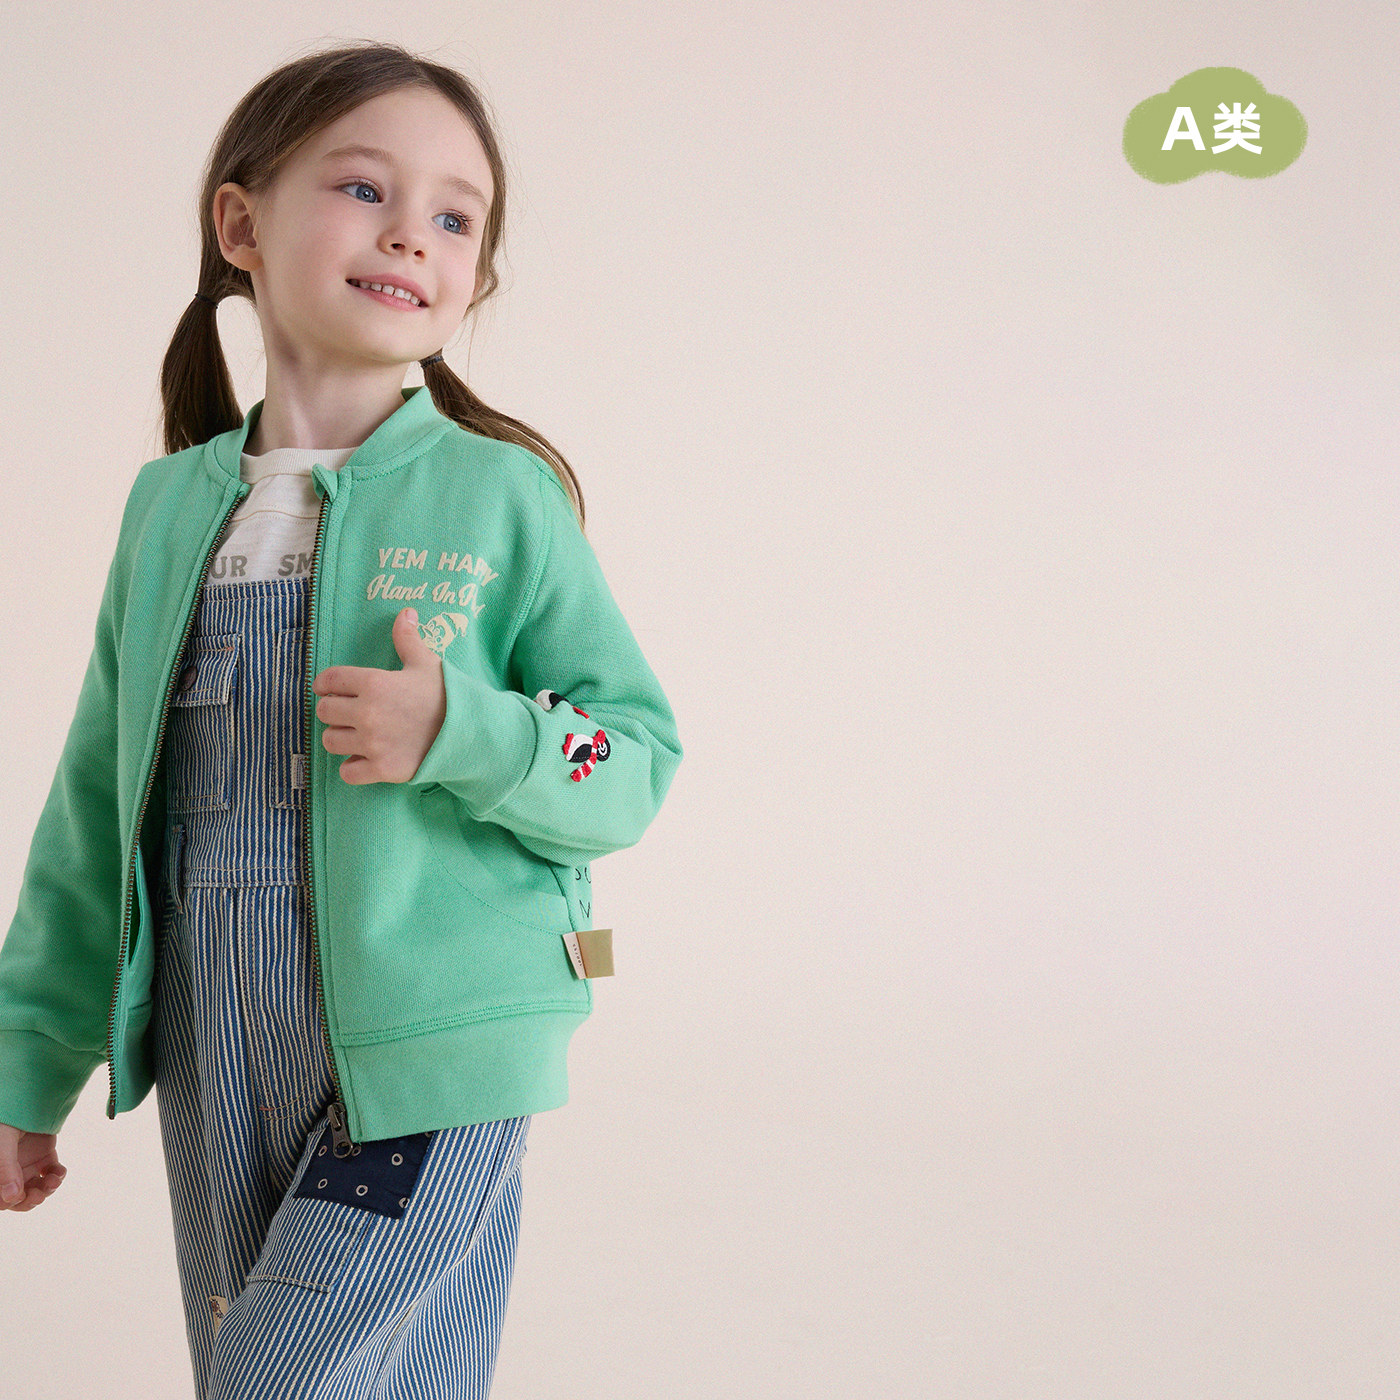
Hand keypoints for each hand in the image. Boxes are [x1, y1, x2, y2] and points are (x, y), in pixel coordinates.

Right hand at [0, 1123, 66, 1212]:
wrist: (33, 1090)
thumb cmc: (8, 1115)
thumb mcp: (2, 1140)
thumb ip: (6, 1167)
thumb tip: (11, 1198)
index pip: (0, 1197)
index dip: (9, 1202)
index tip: (20, 1196)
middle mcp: (8, 1169)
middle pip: (16, 1197)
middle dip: (29, 1200)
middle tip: (40, 1195)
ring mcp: (26, 1163)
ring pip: (34, 1188)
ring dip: (45, 1190)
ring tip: (53, 1181)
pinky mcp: (44, 1155)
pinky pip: (50, 1173)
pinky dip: (56, 1176)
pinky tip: (58, 1172)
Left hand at [311, 608, 447, 784]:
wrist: (470, 731)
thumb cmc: (446, 694)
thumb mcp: (426, 663)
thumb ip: (408, 639)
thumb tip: (406, 612)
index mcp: (374, 683)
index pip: (329, 680)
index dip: (326, 683)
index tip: (329, 689)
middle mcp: (367, 713)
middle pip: (324, 712)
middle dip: (333, 710)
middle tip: (347, 712)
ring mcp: (372, 743)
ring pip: (331, 741)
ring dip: (340, 738)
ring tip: (355, 735)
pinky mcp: (381, 769)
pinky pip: (347, 772)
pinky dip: (353, 766)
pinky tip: (364, 759)